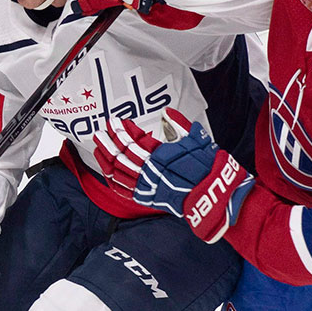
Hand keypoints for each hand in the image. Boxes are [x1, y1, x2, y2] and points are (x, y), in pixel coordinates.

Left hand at [93, 109, 252, 242]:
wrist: (213, 194)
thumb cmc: (207, 166)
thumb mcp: (196, 140)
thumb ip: (179, 125)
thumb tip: (167, 112)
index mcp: (161, 155)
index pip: (134, 140)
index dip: (123, 130)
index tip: (116, 121)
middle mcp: (151, 171)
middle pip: (122, 155)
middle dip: (109, 142)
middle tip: (100, 132)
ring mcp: (147, 186)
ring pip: (119, 172)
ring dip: (107, 159)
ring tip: (99, 147)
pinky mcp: (148, 198)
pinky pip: (124, 190)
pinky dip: (113, 180)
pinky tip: (107, 171)